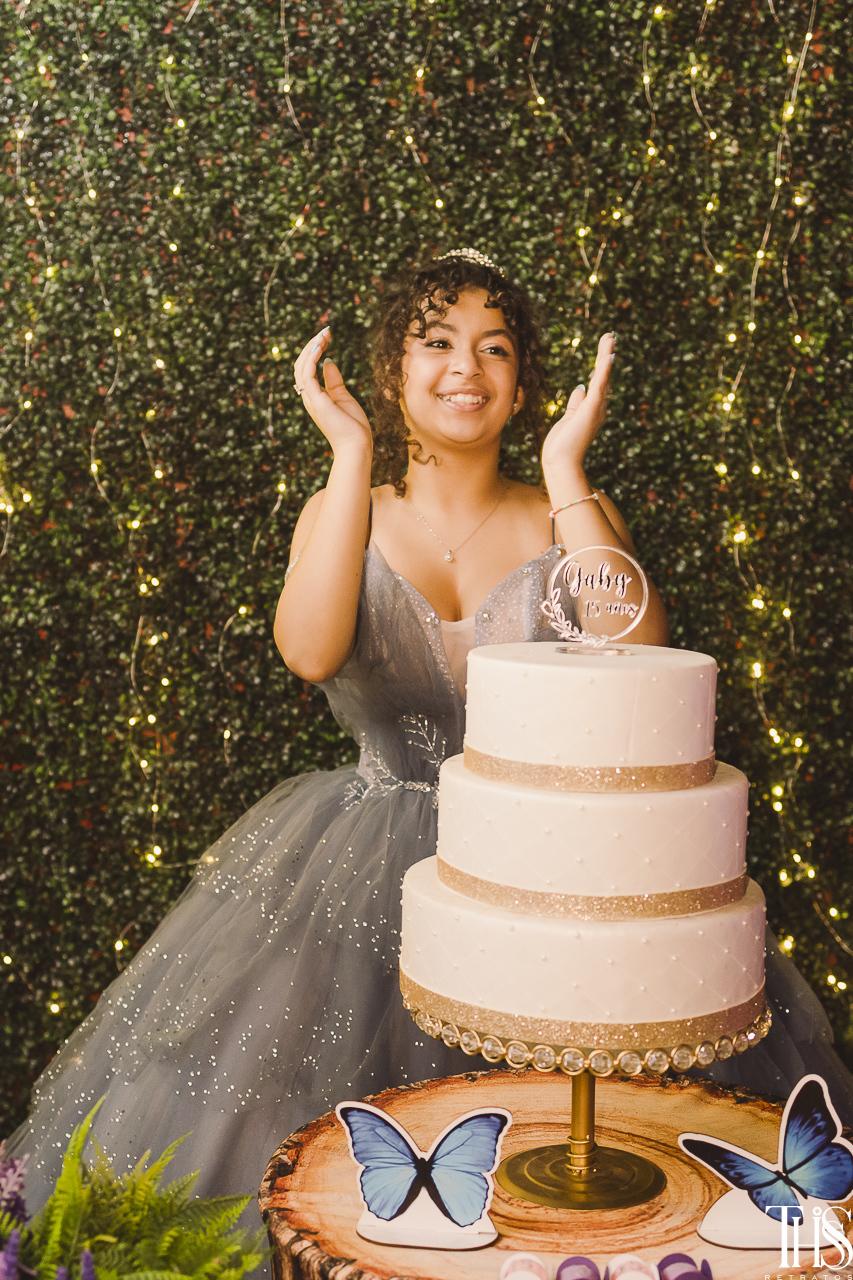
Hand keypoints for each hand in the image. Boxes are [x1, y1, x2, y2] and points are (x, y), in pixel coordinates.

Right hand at [293, 327, 372, 455]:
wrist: (357, 446)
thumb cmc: (353, 427)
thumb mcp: (344, 398)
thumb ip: (334, 381)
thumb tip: (328, 362)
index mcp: (314, 397)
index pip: (306, 370)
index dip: (313, 352)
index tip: (325, 338)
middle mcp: (309, 397)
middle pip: (301, 366)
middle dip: (311, 346)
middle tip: (325, 332)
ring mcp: (311, 399)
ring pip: (301, 367)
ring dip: (311, 348)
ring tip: (323, 334)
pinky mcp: (317, 400)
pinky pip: (307, 375)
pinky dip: (311, 358)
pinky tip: (320, 346)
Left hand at [541, 332, 613, 473]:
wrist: (561, 463)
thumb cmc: (562, 447)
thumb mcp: (568, 419)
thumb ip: (575, 404)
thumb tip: (580, 389)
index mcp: (591, 410)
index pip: (597, 384)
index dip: (601, 367)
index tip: (604, 352)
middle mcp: (597, 409)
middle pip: (603, 377)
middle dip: (605, 356)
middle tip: (609, 337)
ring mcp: (595, 409)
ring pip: (603, 377)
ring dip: (606, 356)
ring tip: (609, 338)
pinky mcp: (590, 410)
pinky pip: (599, 386)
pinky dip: (603, 371)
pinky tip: (606, 356)